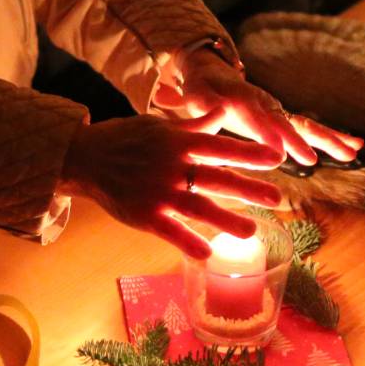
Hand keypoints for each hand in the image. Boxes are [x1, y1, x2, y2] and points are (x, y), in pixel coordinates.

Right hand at [60, 116, 283, 258]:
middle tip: (279, 198)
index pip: (221, 147)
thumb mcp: (159, 125)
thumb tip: (223, 112)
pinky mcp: (143, 214)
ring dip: (227, 219)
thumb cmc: (125, 138)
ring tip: (251, 231)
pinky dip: (188, 241)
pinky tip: (208, 252)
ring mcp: (158, 192)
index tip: (277, 158)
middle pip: (217, 178)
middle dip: (249, 188)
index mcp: (178, 142)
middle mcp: (172, 166)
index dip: (250, 153)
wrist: (85, 157)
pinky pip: (170, 230)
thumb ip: (193, 125)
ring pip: (198, 207)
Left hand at [153, 48, 362, 166]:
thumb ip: (200, 103)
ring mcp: (279, 110)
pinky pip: (312, 128)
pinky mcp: (285, 119)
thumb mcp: (193, 93)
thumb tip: (209, 109)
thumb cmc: (199, 88)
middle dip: (300, 141)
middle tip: (312, 158)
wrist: (212, 72)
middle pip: (287, 123)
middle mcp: (266, 104)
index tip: (279, 153)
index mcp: (242, 100)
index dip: (268, 135)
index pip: (257, 120)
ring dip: (329, 138)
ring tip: (353, 150)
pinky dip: (334, 136)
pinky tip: (356, 148)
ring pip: (307, 125)